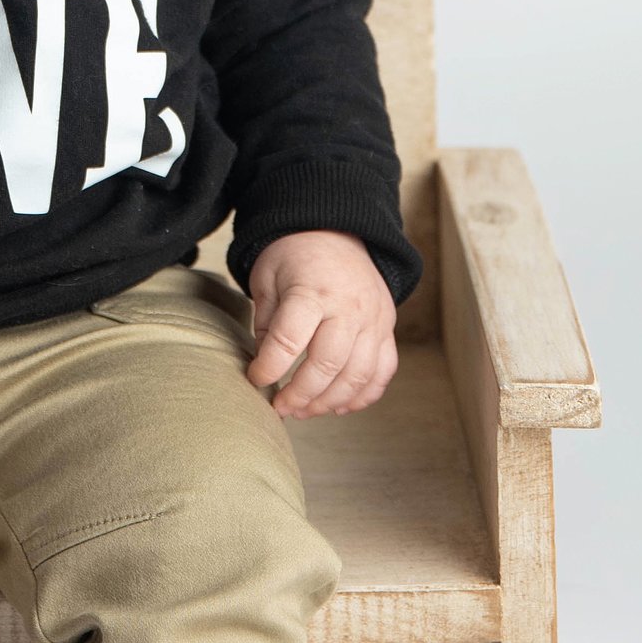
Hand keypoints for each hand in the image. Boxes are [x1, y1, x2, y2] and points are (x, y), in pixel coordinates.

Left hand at [244, 232, 398, 417]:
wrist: (337, 231)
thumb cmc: (294, 256)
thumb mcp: (267, 277)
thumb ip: (266, 322)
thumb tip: (266, 366)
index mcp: (312, 290)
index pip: (288, 340)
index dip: (268, 368)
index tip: (255, 378)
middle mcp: (348, 306)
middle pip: (327, 365)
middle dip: (300, 395)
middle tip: (281, 407)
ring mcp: (373, 319)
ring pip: (358, 376)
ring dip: (329, 402)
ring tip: (304, 411)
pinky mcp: (386, 328)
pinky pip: (383, 372)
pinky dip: (363, 396)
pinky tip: (339, 406)